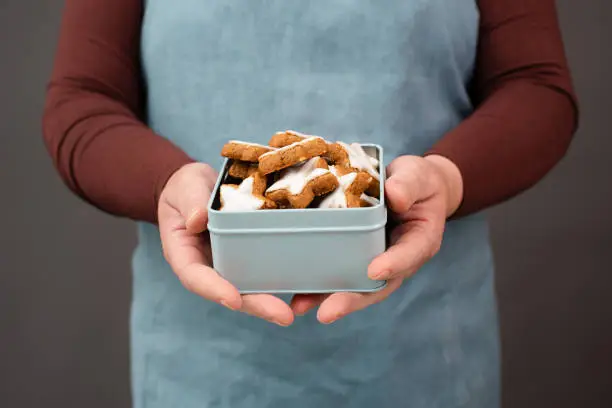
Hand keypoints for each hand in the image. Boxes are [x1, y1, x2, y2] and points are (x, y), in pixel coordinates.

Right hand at [158, 163, 293, 326]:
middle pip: (229, 292)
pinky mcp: (246, 257)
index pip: (195, 278)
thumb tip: (198, 220)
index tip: (233, 300)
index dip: (214, 290)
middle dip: (255, 305)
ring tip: (293, 313)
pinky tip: (301, 288)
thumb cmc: (186, 187)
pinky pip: (260, 272)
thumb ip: (190, 202)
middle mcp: (208, 266)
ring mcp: (228, 264)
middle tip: (283, 316)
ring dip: (269, 302)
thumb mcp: (185, 188)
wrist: (198, 186)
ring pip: (248, 288)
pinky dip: (278, 281)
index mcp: (185, 255)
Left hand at [290, 155, 463, 323]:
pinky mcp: (358, 258)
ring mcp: (377, 261)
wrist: (412, 188)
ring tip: (300, 307)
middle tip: (327, 312)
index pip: (409, 255)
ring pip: (356, 286)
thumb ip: (408, 185)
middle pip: (378, 285)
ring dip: (329, 298)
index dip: (393, 264)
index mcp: (420, 240)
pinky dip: (320, 285)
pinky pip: (342, 274)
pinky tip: (296, 292)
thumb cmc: (418, 182)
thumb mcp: (417, 176)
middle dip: (352, 299)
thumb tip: (394, 195)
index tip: (374, 271)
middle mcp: (399, 259)